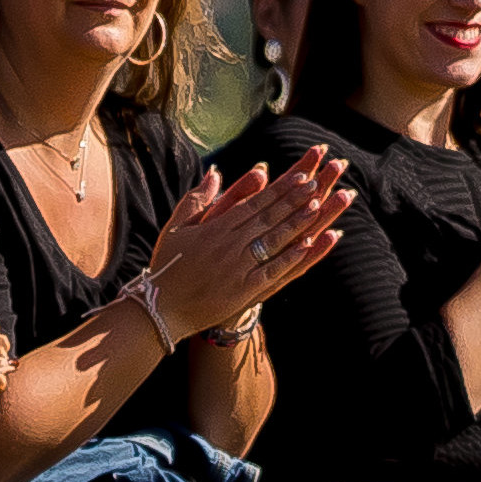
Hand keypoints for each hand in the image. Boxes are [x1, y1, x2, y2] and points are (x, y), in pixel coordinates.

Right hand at [138, 149, 358, 327]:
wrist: (162, 308)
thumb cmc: (167, 266)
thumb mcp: (176, 228)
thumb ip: (197, 200)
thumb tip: (215, 173)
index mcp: (214, 228)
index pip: (254, 204)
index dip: (278, 190)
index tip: (299, 177)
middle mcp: (229, 245)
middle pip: (268, 218)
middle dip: (294, 200)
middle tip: (316, 184)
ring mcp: (238, 267)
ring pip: (274, 240)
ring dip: (297, 222)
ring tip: (318, 206)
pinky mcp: (244, 289)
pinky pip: (273, 270)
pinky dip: (291, 256)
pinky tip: (309, 244)